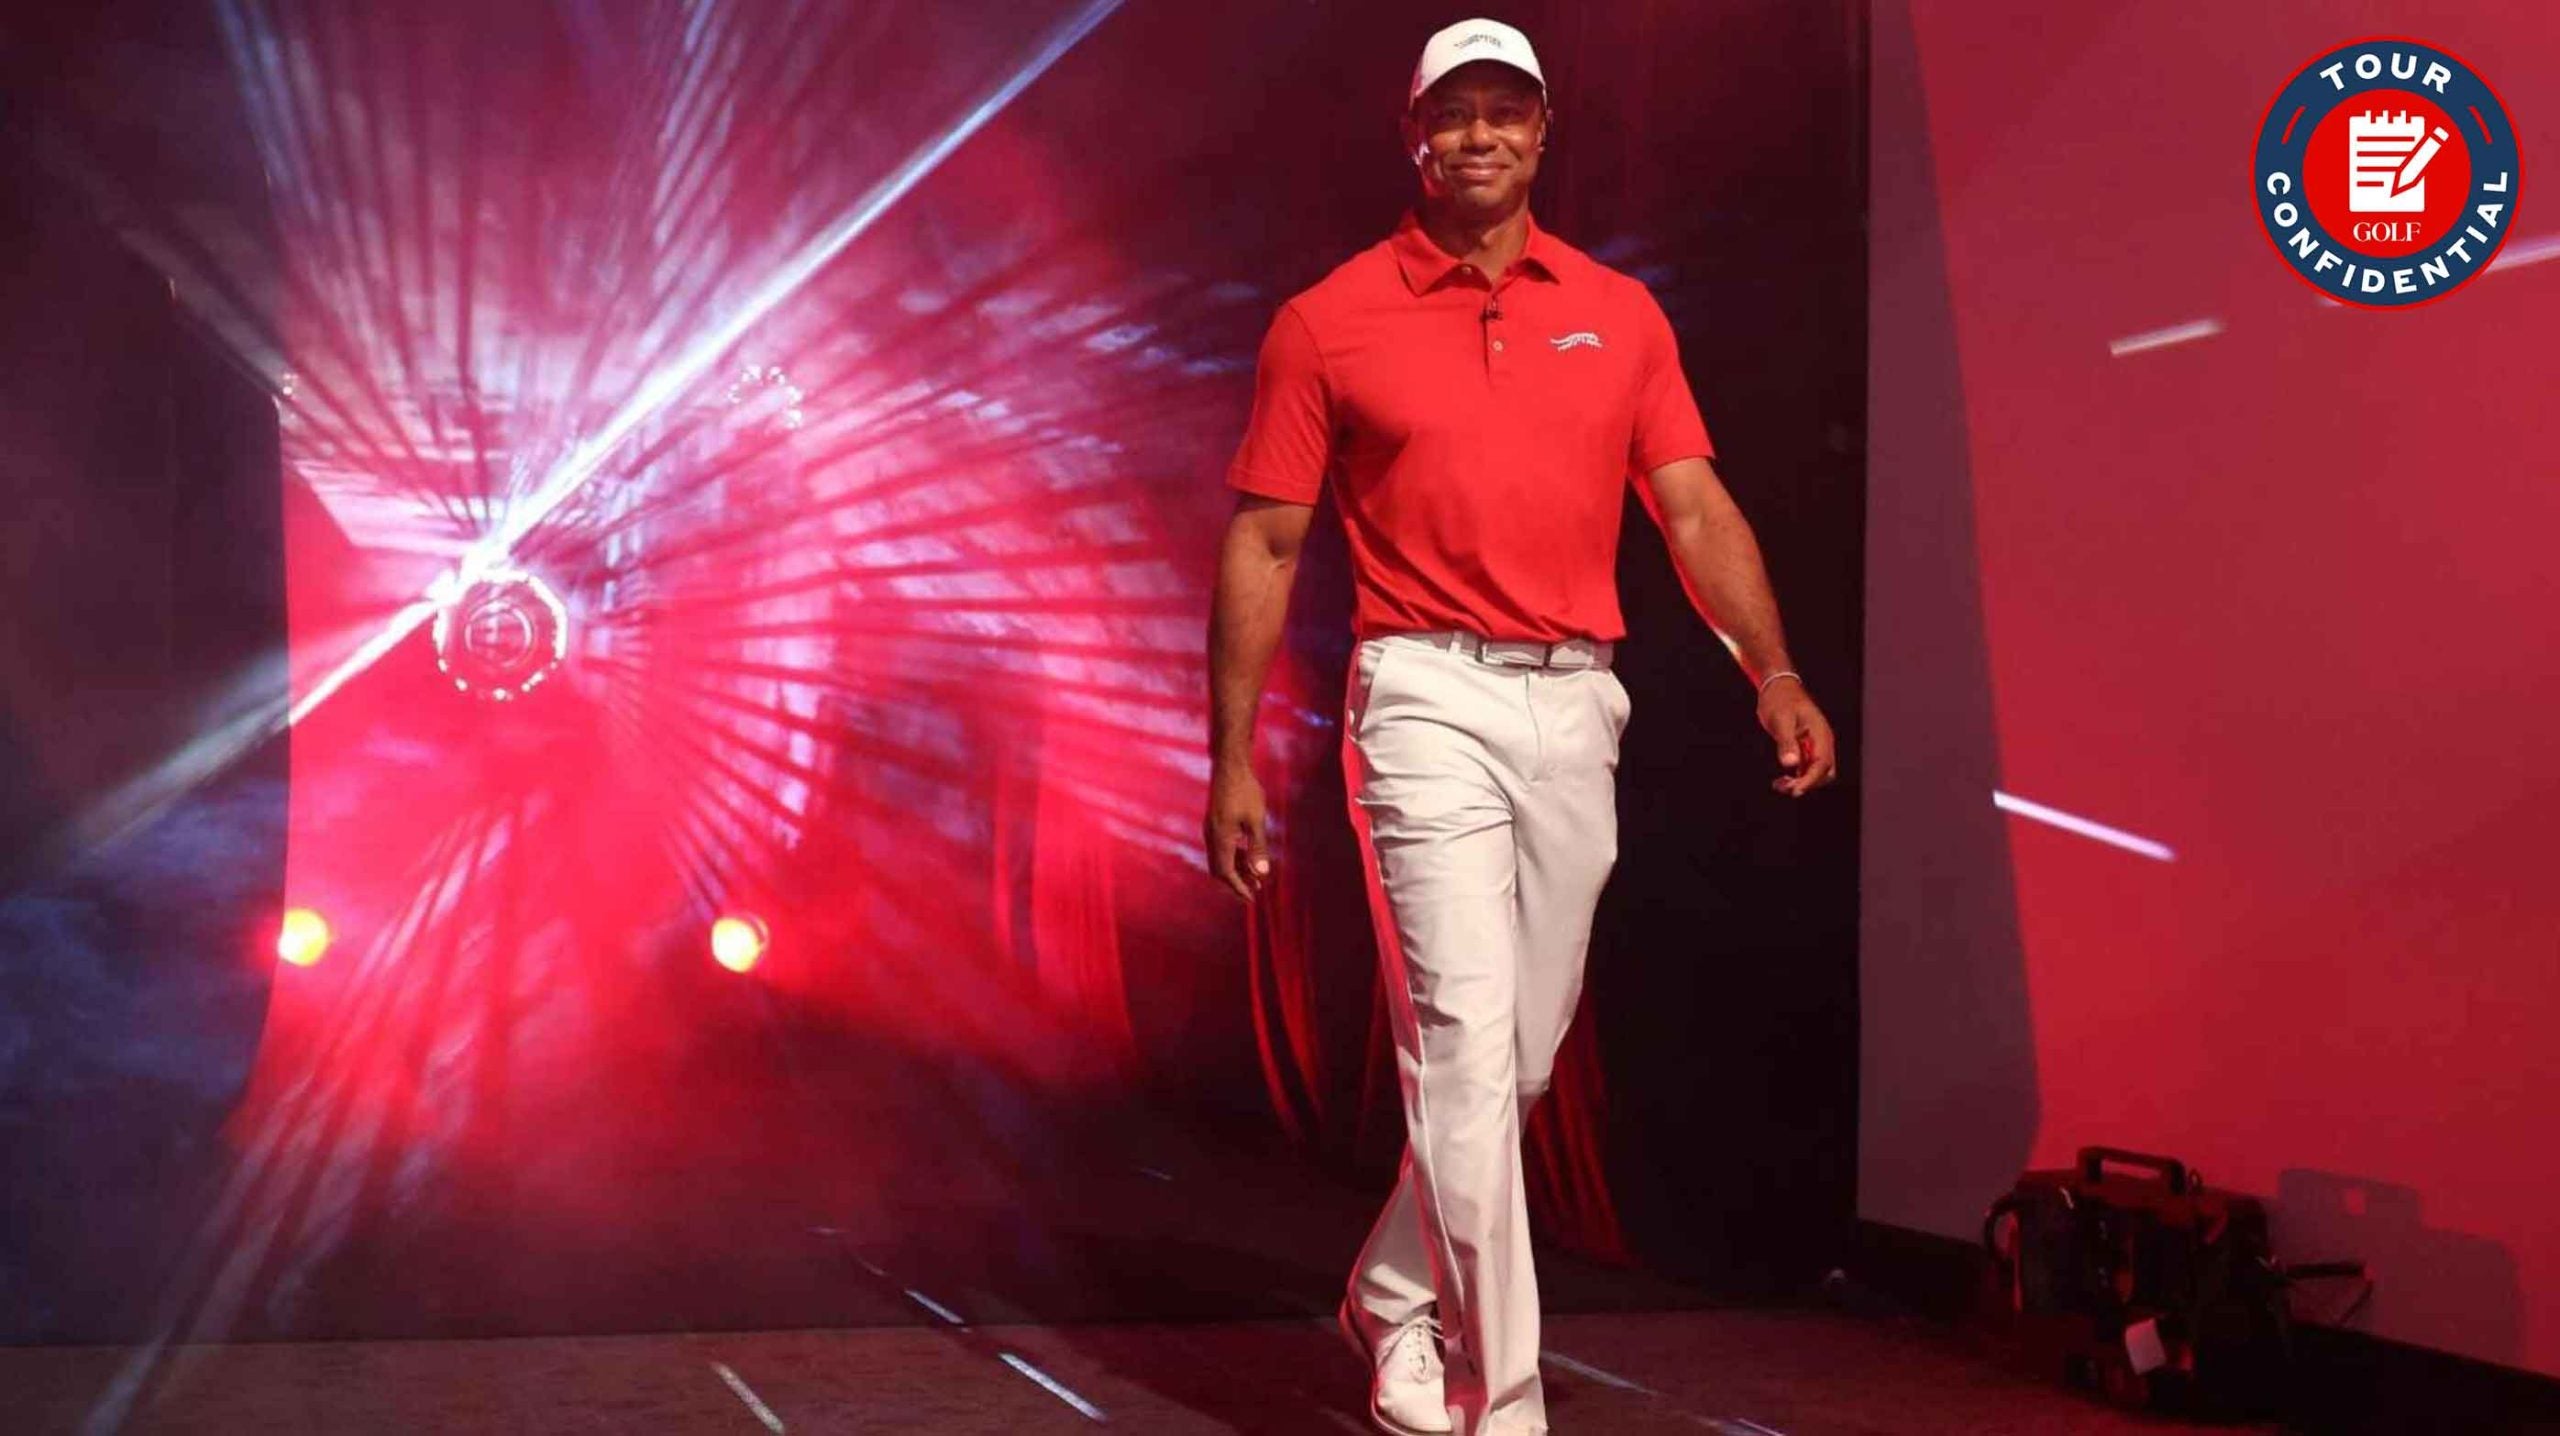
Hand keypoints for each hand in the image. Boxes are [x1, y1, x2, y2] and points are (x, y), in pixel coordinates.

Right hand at [1203, 760, 1272, 901]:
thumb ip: (1258, 848)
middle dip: (1236, 882)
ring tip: (1255, 875)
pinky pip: (1221, 847)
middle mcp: (1211, 836)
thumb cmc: (1245, 791)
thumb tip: (1261, 873)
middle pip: (1219, 869)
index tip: (1251, 898)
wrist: (1230, 765)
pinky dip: (1234, 856)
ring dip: (1236, 869)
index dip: (1238, 887)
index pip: (1225, 872)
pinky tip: (1247, 855)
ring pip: (1220, 858)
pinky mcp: (1214, 822)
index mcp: (1220, 838)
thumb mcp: (1256, 820)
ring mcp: (1211, 829)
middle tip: (1254, 891)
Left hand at [1758, 678, 1838, 796]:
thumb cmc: (1780, 700)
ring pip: (1815, 773)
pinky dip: (1796, 777)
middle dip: (1807, 784)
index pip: (1822, 764)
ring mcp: (1814, 745)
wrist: (1777, 688)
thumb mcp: (1781, 720)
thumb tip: (1790, 764)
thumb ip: (1786, 742)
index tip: (1796, 791)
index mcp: (1820, 734)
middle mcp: (1821, 742)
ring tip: (1779, 784)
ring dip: (1800, 782)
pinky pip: (1806, 768)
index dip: (1810, 780)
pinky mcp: (1805, 747)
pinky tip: (1781, 780)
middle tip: (1785, 787)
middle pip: (1824, 773)